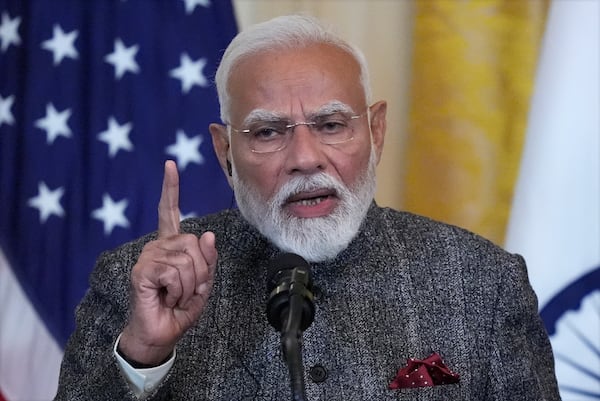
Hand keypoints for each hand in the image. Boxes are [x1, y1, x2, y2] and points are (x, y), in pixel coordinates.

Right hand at [119, 160, 217, 364]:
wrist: (162, 333)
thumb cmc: (180, 308)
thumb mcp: (203, 283)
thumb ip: (208, 260)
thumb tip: (207, 235)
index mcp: (171, 245)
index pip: (169, 212)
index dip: (170, 188)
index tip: (170, 164)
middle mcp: (158, 246)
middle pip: (195, 243)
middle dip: (201, 272)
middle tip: (187, 290)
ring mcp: (148, 257)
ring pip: (187, 259)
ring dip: (190, 284)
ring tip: (176, 295)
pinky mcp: (142, 271)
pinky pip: (175, 271)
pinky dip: (179, 289)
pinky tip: (166, 296)